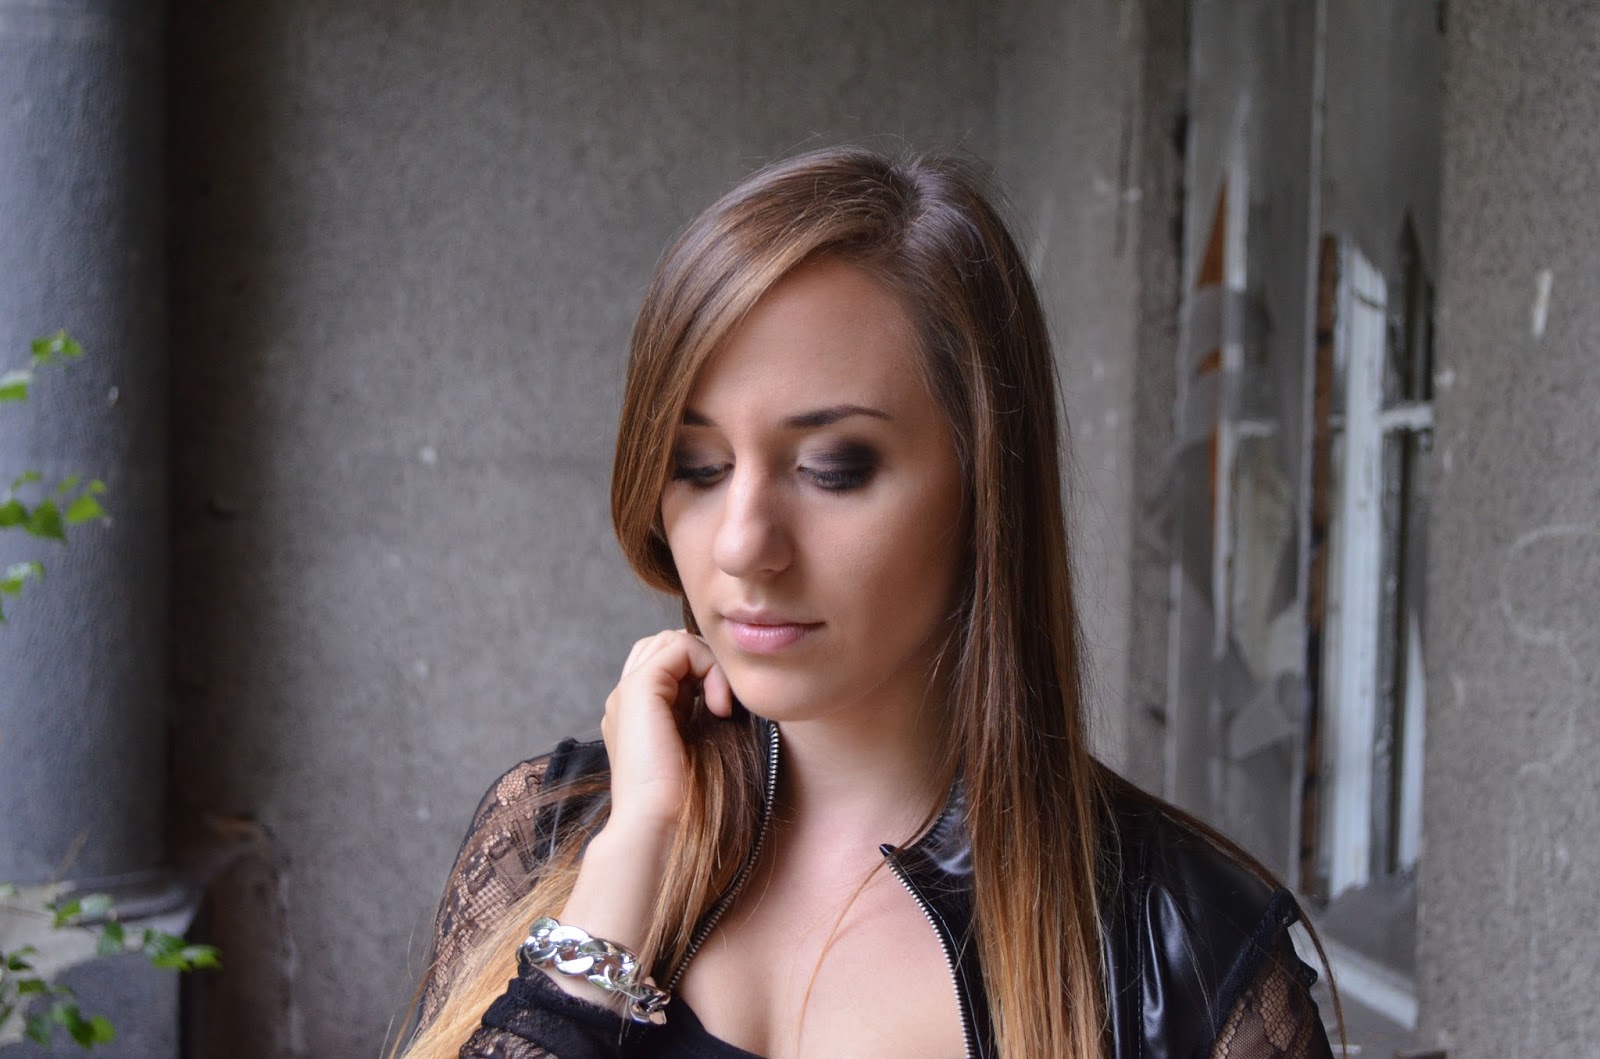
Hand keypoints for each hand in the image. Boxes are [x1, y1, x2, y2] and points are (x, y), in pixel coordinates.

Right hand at [545, 631, 731, 976]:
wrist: (658, 829)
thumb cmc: (686, 804)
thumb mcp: (700, 750)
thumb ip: (703, 719)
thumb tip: (733, 700)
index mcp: (637, 715)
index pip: (668, 663)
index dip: (702, 674)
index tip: (725, 712)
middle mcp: (626, 700)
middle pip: (666, 645)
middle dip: (703, 663)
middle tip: (724, 704)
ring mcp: (626, 693)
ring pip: (671, 641)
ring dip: (708, 663)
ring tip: (722, 704)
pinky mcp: (638, 689)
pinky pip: (678, 646)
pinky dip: (708, 667)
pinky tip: (719, 706)